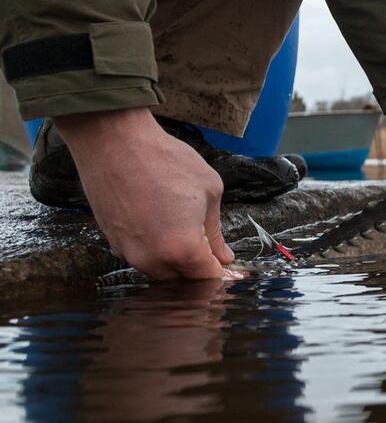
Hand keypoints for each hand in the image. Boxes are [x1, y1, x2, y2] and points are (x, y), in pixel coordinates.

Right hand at [55, 108, 234, 278]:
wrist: (113, 141)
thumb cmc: (165, 160)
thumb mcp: (209, 191)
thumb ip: (216, 232)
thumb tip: (223, 257)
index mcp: (182, 249)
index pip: (210, 278)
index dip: (225, 276)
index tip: (235, 272)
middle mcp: (153, 259)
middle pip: (184, 281)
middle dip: (200, 270)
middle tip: (213, 251)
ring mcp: (129, 253)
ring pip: (161, 272)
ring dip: (177, 262)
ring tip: (188, 234)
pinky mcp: (113, 242)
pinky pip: (142, 258)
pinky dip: (156, 251)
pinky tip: (163, 228)